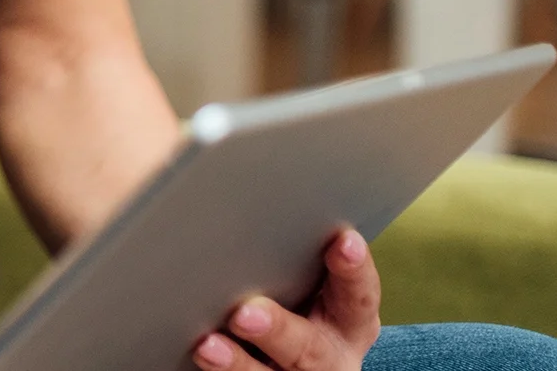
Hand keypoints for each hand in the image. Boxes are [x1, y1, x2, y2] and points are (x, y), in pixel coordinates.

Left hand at [193, 229, 382, 370]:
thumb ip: (298, 259)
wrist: (305, 361)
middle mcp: (330, 355)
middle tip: (245, 313)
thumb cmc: (302, 300)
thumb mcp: (316, 284)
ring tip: (208, 345)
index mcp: (351, 320)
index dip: (352, 268)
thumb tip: (259, 202)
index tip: (343, 239)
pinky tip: (198, 355)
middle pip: (308, 347)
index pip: (358, 294)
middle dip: (278, 330)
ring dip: (238, 363)